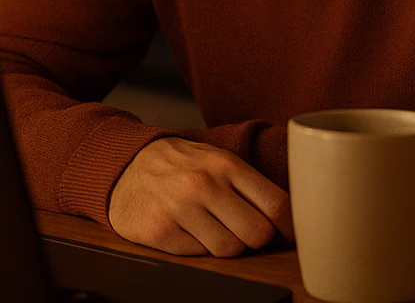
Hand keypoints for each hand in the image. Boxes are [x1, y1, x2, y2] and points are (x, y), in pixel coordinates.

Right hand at [108, 137, 292, 256]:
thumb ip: (249, 186)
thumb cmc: (179, 166)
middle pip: (258, 234)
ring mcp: (181, 209)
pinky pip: (199, 255)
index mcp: (225, 165)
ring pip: (230, 250)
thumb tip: (290, 222)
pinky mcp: (161, 231)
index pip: (277, 205)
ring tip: (210, 227)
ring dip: (225, 244)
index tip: (285, 233)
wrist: (123, 164)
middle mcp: (204, 185)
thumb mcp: (216, 161)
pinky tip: (187, 228)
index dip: (288, 227)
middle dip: (254, 238)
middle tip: (241, 229)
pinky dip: (197, 247)